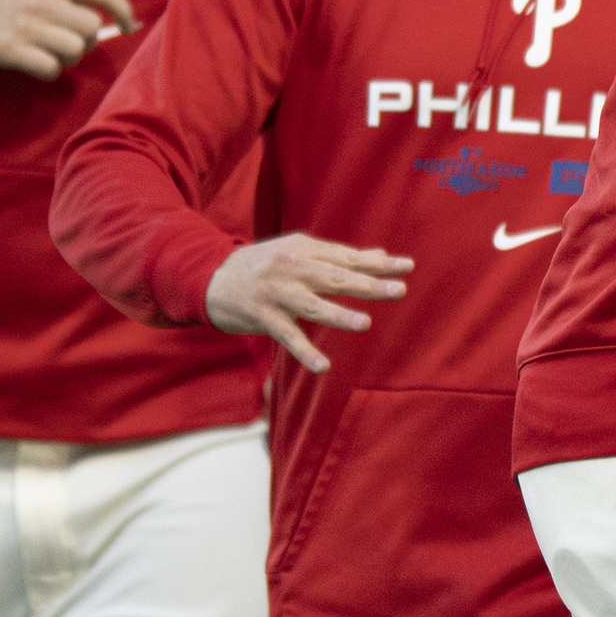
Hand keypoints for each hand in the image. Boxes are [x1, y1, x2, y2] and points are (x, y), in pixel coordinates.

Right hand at [0, 0, 138, 76]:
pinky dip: (46, 71)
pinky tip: (31, 63)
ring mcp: (22, 23)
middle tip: (66, 42)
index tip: (129, 24)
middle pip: (91, 27)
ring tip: (46, 51)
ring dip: (67, 58)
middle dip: (86, 42)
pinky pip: (50, 68)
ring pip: (75, 50)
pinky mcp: (8, 48)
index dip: (123, 7)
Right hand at [206, 233, 410, 374]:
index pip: (347, 257)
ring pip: (311, 305)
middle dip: (367, 284)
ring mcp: (276, 292)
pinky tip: (324, 367)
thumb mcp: (298, 252)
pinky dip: (304, 352)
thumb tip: (380, 256)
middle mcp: (291, 268)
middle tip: (398, 290)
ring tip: (365, 323)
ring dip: (338, 314)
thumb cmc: (263, 265)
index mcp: (304, 249)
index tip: (407, 267)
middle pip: (334, 277)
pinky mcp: (261, 316)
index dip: (377, 263)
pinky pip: (286, 336)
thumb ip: (338, 257)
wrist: (207, 276)